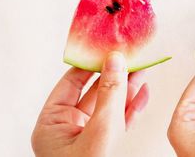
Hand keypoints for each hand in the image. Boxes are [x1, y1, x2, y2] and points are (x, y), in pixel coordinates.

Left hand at [32, 52, 148, 156]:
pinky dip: (133, 107)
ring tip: (141, 69)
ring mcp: (88, 138)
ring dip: (127, 88)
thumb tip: (115, 61)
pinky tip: (142, 92)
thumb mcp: (99, 130)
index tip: (106, 49)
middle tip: (129, 56)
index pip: (71, 84)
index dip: (90, 64)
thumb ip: (109, 95)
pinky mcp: (106, 146)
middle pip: (94, 93)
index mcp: (52, 125)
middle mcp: (69, 129)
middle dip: (114, 74)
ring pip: (110, 106)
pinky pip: (120, 122)